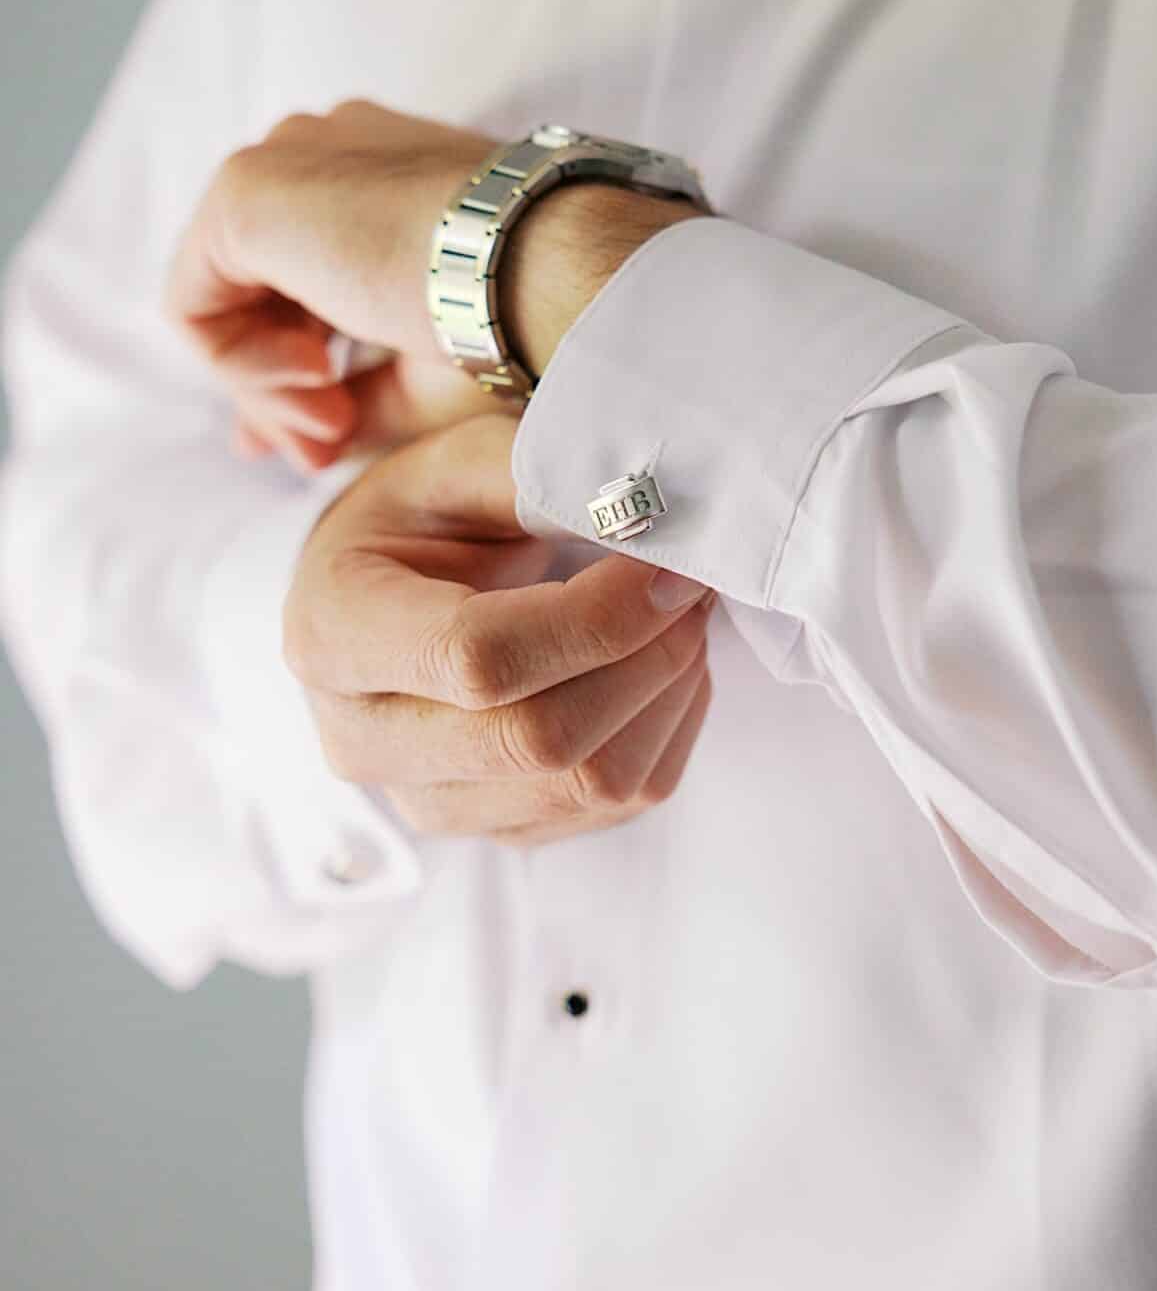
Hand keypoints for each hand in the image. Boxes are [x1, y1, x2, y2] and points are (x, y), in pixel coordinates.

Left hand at [165, 98, 507, 470]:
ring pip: (226, 298)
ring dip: (268, 386)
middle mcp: (331, 155)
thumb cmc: (530, 326)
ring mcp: (285, 164)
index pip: (307, 276)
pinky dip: (242, 368)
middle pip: (262, 291)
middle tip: (325, 453)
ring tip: (334, 428)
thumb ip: (348, 399)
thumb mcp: (428, 377)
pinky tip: (318, 389)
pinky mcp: (245, 194)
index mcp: (388, 179)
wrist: (564, 275)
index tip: (337, 438)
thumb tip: (272, 439)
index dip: (306, 370)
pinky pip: (197, 302)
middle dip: (282, 389)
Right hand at [281, 412, 718, 847]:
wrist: (394, 586)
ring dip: (669, 694)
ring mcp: (433, 802)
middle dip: (647, 657)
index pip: (480, 657)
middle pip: (543, 740)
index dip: (599, 616)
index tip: (668, 565)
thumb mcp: (457, 462)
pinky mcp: (504, 828)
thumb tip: (642, 517)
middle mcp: (366, 740)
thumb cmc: (426, 517)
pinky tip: (660, 668)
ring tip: (678, 619)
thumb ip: (537, 475)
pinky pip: (622, 803)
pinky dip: (667, 729)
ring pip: (595, 784)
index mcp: (335, 634)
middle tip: (688, 588)